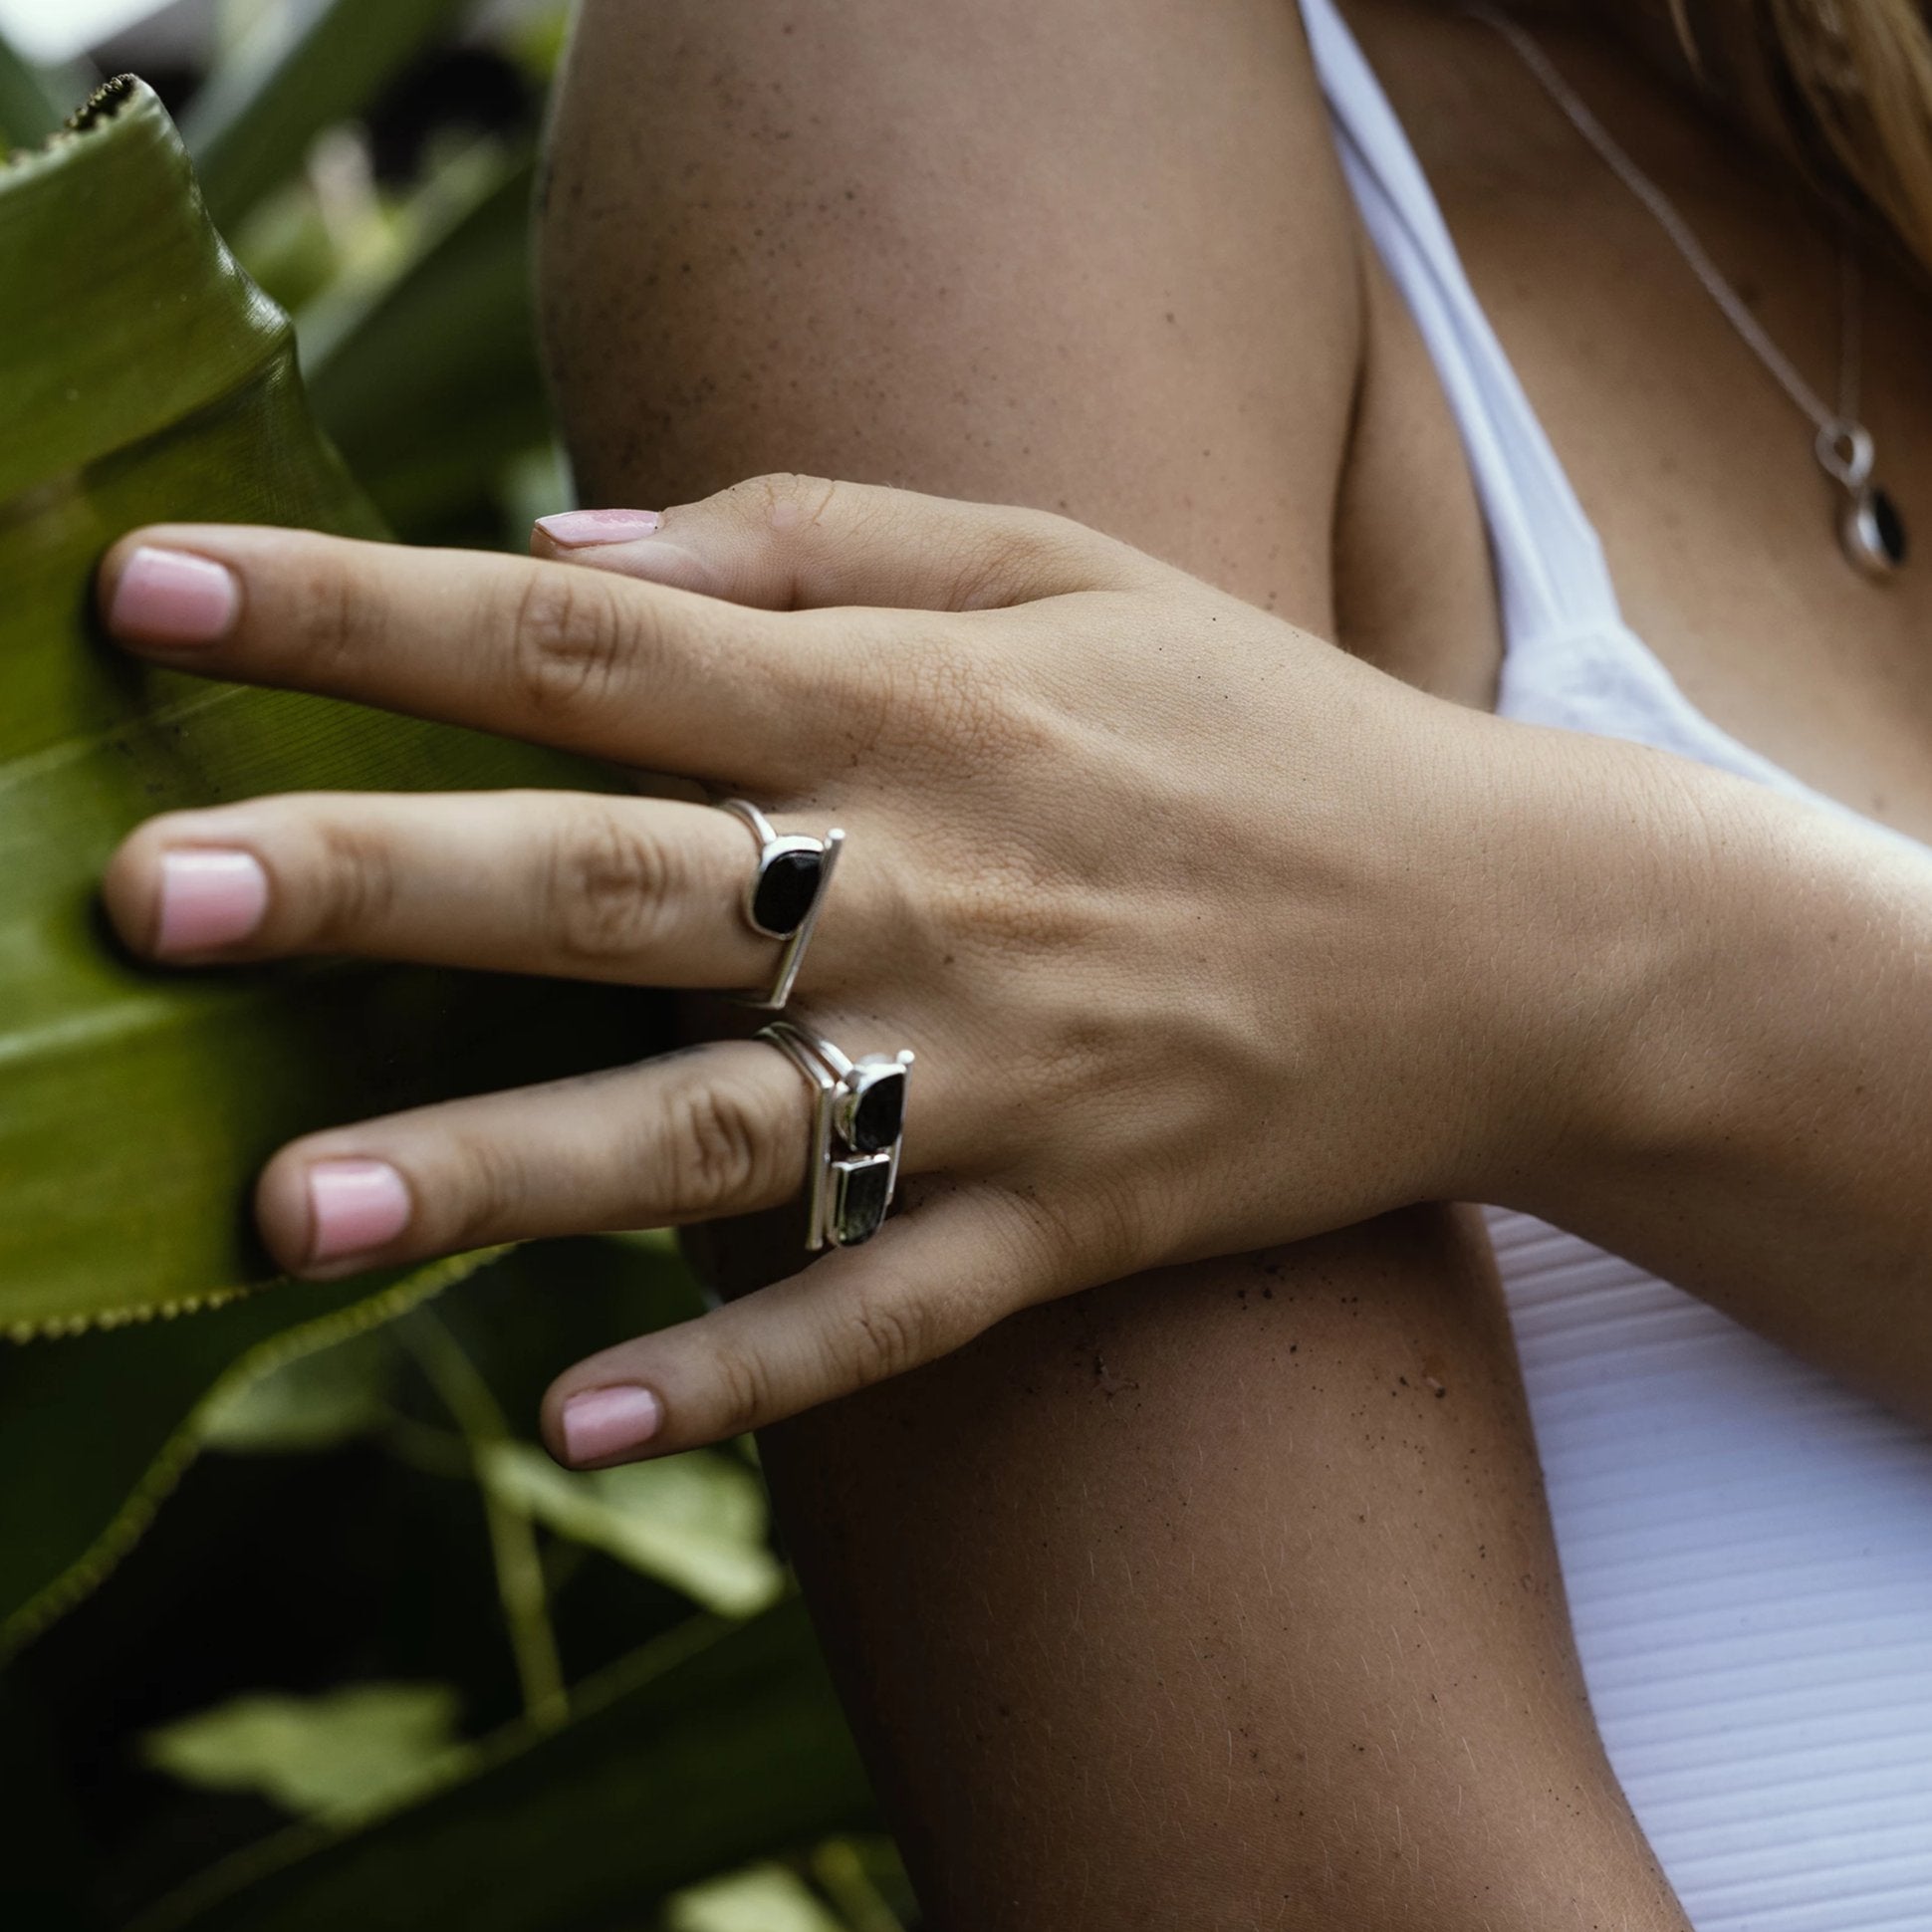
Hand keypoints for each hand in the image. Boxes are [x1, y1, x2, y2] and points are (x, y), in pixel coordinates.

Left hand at [97, 475, 1618, 1463]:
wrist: (1507, 934)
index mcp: (920, 703)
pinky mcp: (1075, 1220)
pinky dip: (746, 1372)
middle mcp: (933, 890)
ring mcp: (1002, 1075)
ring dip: (499, 1171)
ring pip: (715, 1131)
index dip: (365, 612)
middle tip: (153, 894)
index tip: (161, 593)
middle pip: (611, 879)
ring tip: (294, 1209)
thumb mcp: (1069, 566)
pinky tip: (590, 1425)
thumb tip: (565, 552)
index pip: (592, 641)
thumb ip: (817, 534)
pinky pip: (889, 1313)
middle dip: (372, 881)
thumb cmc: (1265, 726)